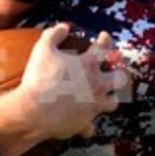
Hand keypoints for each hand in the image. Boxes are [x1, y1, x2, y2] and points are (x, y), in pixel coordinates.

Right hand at [0, 24, 122, 155]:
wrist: (34, 111)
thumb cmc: (39, 78)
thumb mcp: (43, 48)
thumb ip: (54, 34)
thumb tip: (63, 27)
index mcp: (88, 65)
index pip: (104, 48)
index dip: (105, 40)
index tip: (104, 36)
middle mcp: (96, 86)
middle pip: (119, 78)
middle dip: (120, 72)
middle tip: (118, 69)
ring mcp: (92, 106)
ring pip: (112, 103)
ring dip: (111, 98)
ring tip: (109, 96)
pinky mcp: (84, 123)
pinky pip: (90, 128)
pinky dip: (89, 127)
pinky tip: (87, 127)